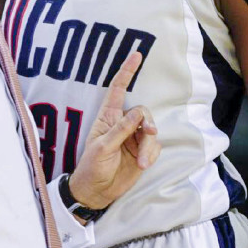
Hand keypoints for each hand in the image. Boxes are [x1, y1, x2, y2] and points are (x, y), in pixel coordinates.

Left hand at [68, 52, 159, 209]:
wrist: (97, 192)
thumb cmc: (92, 167)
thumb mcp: (103, 147)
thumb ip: (120, 130)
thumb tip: (137, 113)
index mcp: (108, 117)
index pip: (118, 89)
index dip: (127, 72)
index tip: (137, 55)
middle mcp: (122, 124)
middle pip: (142, 111)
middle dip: (148, 122)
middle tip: (149, 133)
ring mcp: (134, 138)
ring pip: (151, 130)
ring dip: (149, 145)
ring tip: (142, 162)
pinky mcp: (143, 151)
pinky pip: (155, 145)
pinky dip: (151, 154)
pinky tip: (143, 165)